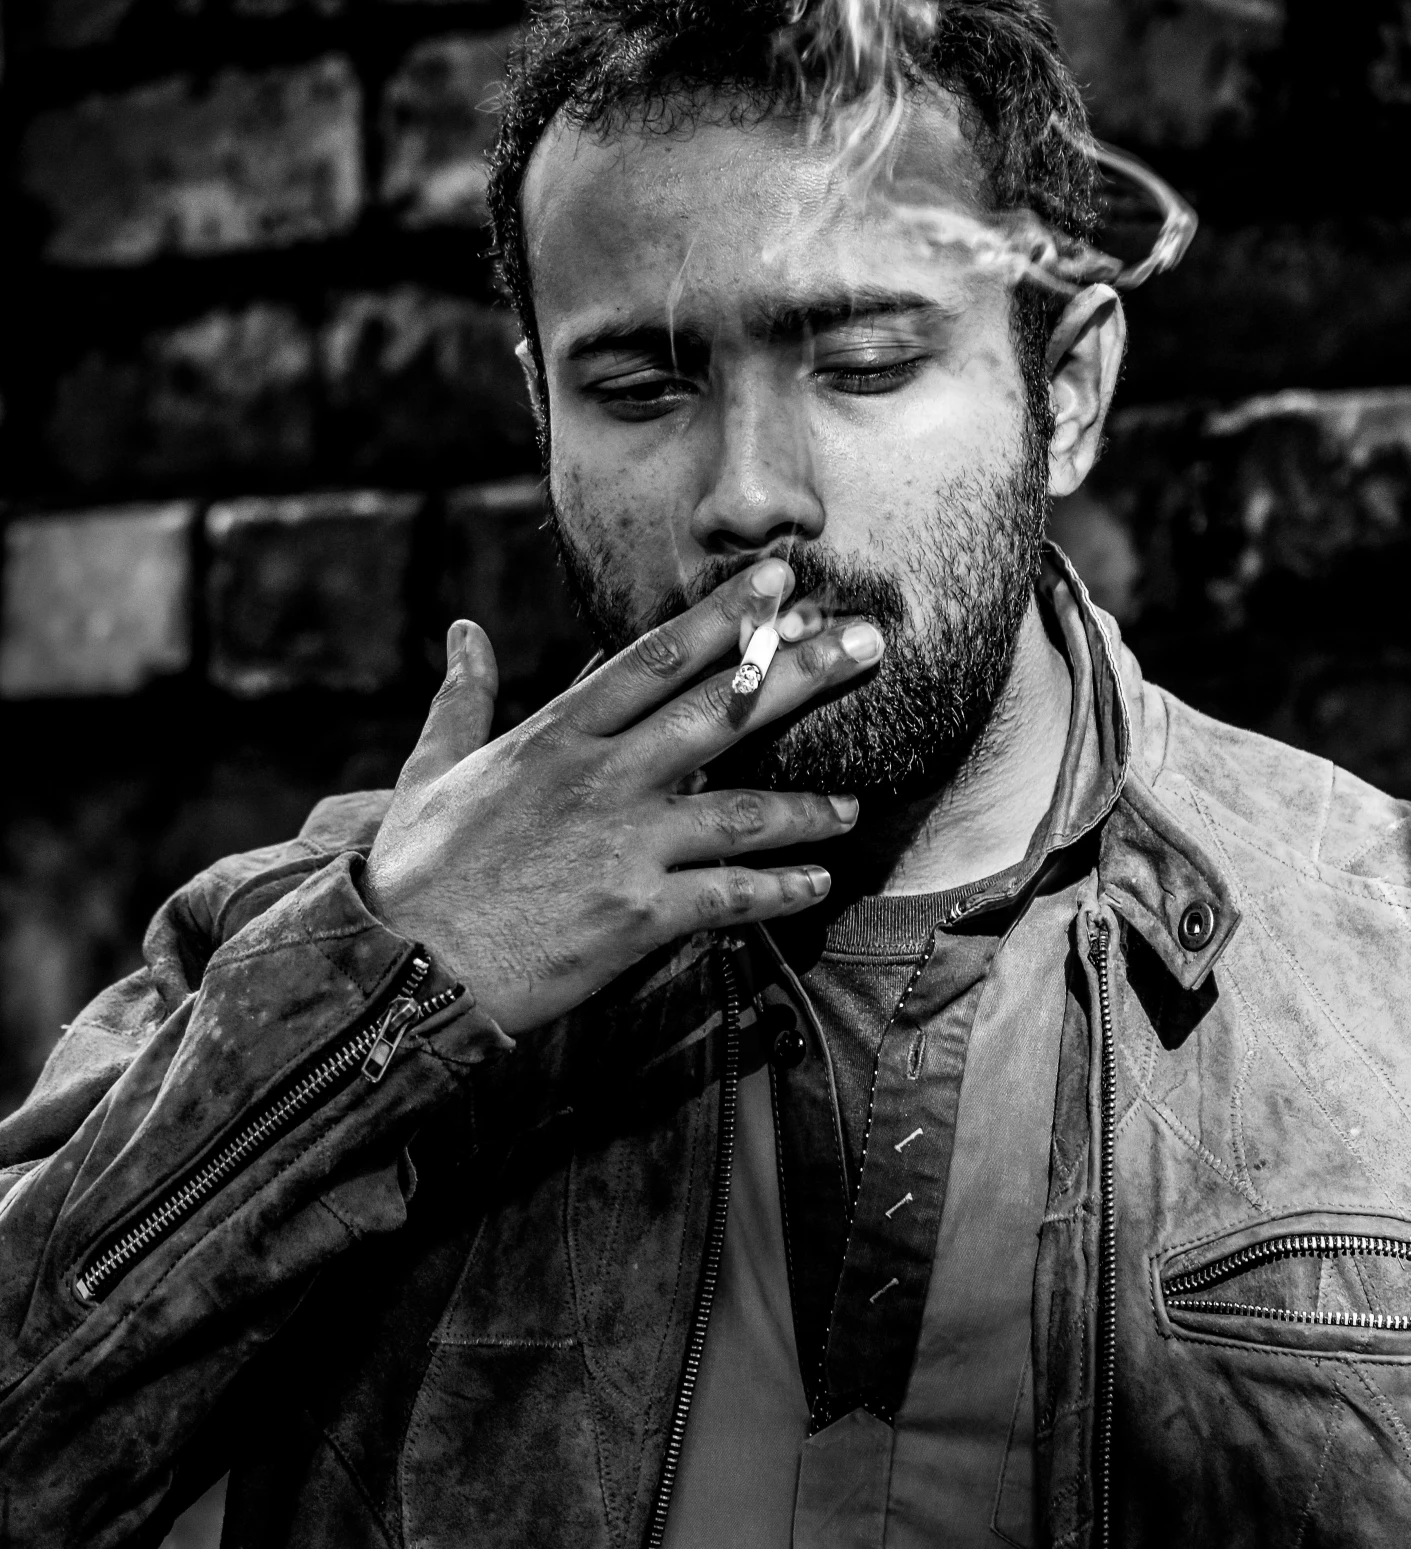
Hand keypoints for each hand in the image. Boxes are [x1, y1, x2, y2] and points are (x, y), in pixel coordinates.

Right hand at [362, 559, 882, 1035]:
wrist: (401, 967)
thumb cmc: (414, 870)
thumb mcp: (430, 768)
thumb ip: (463, 696)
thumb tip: (465, 630)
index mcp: (556, 735)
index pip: (657, 657)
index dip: (727, 615)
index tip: (783, 580)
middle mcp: (601, 779)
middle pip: (724, 711)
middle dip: (804, 672)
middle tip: (871, 643)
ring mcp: (625, 847)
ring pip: (743, 811)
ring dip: (808, 804)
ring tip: (853, 803)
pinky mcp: (637, 916)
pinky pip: (730, 897)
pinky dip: (780, 889)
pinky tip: (817, 883)